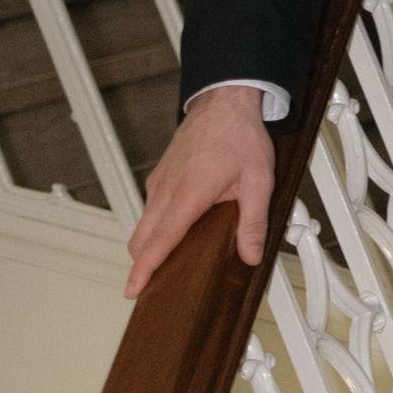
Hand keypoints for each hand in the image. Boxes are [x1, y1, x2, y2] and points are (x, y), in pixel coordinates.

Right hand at [125, 87, 275, 298]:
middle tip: (150, 288)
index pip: (160, 241)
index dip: (144, 269)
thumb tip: (250, 255)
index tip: (133, 290)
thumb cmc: (240, 136)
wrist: (225, 102)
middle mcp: (166, 190)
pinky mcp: (160, 177)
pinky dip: (153, 228)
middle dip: (142, 265)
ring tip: (162, 267)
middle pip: (142, 238)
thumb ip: (254, 221)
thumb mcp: (259, 180)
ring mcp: (160, 182)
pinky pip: (150, 209)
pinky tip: (172, 234)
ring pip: (143, 224)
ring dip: (147, 246)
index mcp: (189, 194)